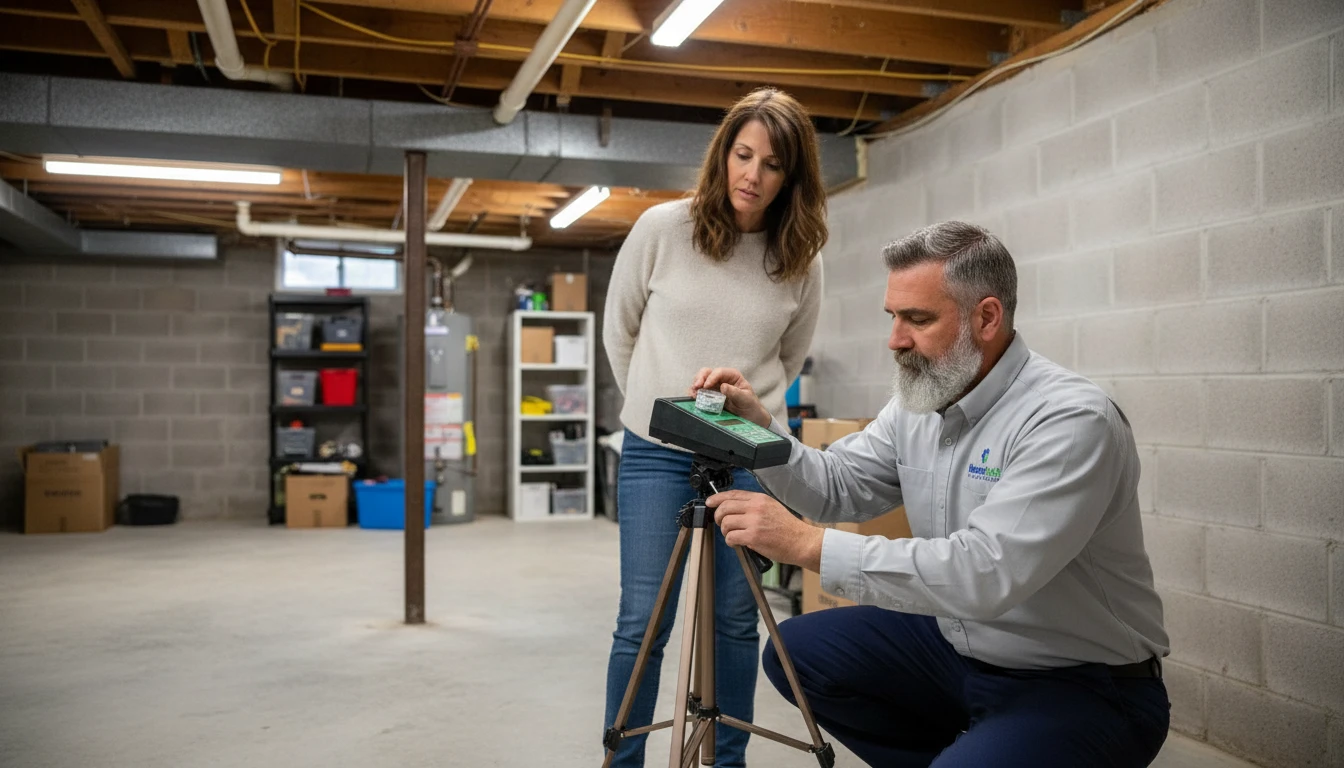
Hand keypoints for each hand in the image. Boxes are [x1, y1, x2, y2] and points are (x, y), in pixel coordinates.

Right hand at [689, 367, 770, 427]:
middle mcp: (721, 379)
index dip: (711, 377)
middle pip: (707, 373)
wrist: (749, 417)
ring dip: (695, 386)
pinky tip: (693, 398)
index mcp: (732, 376)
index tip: (706, 386)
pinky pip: (699, 392)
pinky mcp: (709, 396)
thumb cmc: (750, 405)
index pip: (719, 372)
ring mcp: (714, 387)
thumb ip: (735, 392)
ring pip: (700, 381)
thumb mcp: (745, 398)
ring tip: (693, 394)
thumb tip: (723, 386)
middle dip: (700, 378)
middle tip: (696, 387)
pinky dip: (694, 393)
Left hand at [708, 490, 823, 570]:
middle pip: (724, 507)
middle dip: (718, 517)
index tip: (710, 502)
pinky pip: (731, 537)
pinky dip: (730, 541)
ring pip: (725, 523)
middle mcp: (756, 508)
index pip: (732, 494)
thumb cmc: (788, 528)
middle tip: (721, 524)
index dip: (717, 498)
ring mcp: (754, 522)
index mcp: (760, 499)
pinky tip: (738, 543)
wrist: (801, 542)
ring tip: (734, 536)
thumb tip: (734, 508)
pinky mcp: (753, 537)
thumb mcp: (772, 508)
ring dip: (725, 532)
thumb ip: (754, 506)